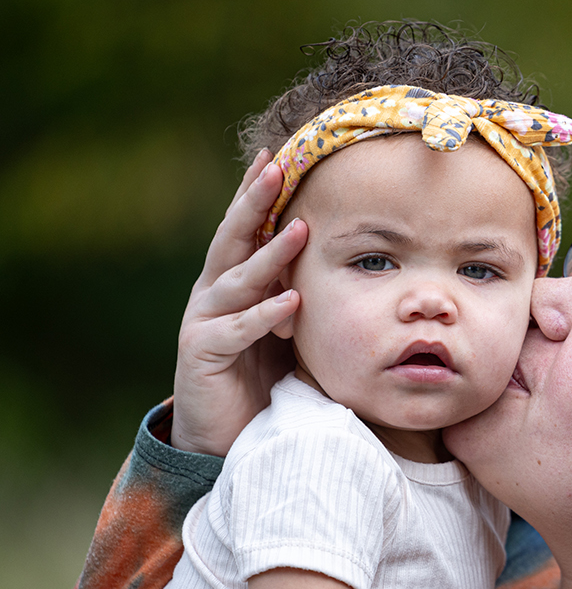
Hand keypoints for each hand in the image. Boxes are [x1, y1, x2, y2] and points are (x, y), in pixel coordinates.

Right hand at [171, 149, 307, 455]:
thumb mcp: (287, 327)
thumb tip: (352, 262)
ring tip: (297, 229)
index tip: (276, 155)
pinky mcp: (203, 354)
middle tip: (275, 166)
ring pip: (236, 279)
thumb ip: (302, 292)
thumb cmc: (261, 375)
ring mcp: (205, 321)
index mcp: (233, 281)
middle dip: (253, 202)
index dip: (257, 193)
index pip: (246, 229)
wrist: (222, 433)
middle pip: (233, 239)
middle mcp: (214, 293)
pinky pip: (237, 331)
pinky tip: (288, 300)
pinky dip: (264, 315)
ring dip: (268, 253)